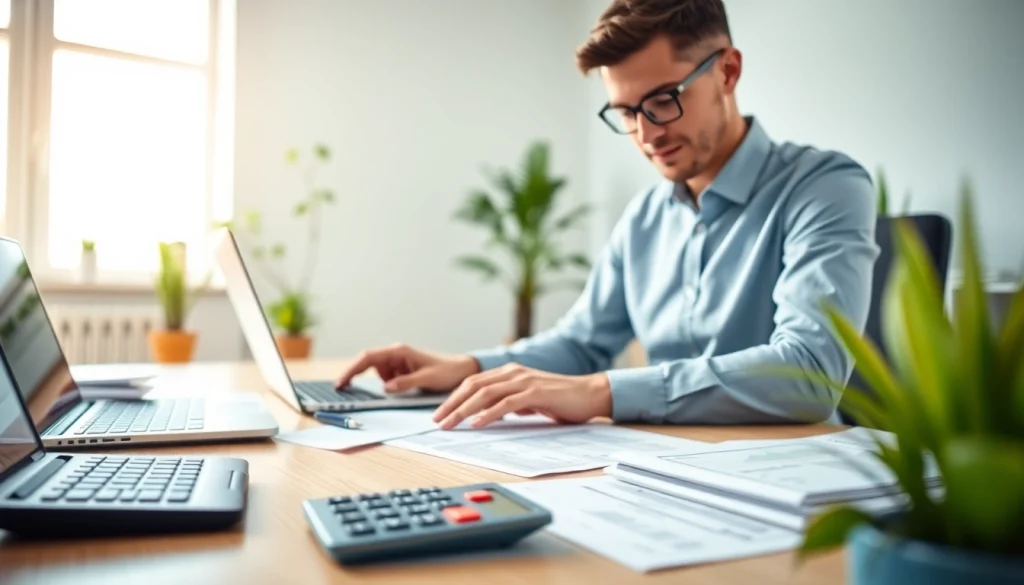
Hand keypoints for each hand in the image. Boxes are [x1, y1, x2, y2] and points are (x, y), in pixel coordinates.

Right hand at [334, 344, 479, 392]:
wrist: (460, 371)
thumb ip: (407, 382)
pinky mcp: (400, 372)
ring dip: (375, 383)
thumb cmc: (446, 371)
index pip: (369, 357)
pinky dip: (384, 387)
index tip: (342, 382)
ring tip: (386, 389)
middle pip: (367, 363)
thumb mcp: (427, 378)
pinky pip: (386, 379)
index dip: (352, 369)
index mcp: (399, 351)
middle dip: (354, 375)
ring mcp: (397, 363)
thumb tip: (387, 387)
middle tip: (342, 390)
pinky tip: (392, 391)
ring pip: (376, 373)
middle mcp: (395, 355)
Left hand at [431, 363, 611, 429]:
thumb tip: (491, 414)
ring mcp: (524, 381)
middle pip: (473, 386)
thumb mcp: (529, 400)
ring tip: (451, 424)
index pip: (474, 383)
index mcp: (509, 372)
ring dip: (464, 409)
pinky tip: (477, 424)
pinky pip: (506, 403)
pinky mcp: (535, 393)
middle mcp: (513, 372)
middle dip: (452, 404)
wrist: (590, 394)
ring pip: (485, 394)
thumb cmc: (561, 400)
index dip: (454, 397)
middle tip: (438, 421)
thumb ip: (510, 403)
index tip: (441, 413)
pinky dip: (488, 414)